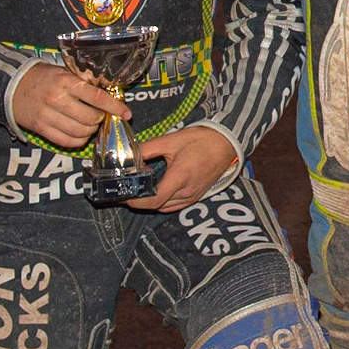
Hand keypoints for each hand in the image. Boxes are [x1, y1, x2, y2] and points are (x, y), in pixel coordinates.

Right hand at [13, 61, 126, 148]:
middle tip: (102, 115)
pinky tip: (81, 134)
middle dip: (101, 119)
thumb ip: (84, 83)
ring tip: (91, 124)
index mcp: (67, 82)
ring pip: (81, 132)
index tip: (127, 113)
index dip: (115, 107)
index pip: (98, 98)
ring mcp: (48, 116)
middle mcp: (58, 100)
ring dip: (91, 131)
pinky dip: (79, 141)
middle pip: (91, 118)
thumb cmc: (44, 78)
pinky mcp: (40, 129)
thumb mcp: (65, 72)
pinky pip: (66, 141)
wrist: (12, 86)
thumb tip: (110, 94)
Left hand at [125, 125, 240, 212]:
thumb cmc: (200, 140)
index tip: (123, 194)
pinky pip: (173, 206)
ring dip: (150, 202)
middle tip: (127, 189)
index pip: (155, 199)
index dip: (136, 201)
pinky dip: (162, 202)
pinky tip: (157, 190)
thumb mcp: (171, 140)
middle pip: (157, 205)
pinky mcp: (195, 197)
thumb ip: (147, 149)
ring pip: (164, 208)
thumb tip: (128, 157)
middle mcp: (187, 191)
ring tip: (140, 188)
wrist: (225, 143)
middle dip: (139, 200)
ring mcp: (192, 196)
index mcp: (181, 176)